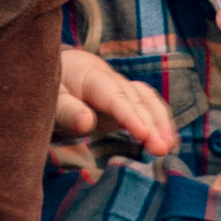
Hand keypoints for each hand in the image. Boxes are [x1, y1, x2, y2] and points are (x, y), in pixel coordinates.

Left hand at [53, 43, 177, 157]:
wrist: (57, 71)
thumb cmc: (51, 87)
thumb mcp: (51, 100)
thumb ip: (67, 111)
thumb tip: (87, 124)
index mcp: (92, 76)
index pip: (115, 97)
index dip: (131, 116)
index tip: (144, 134)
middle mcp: (112, 80)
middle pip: (136, 100)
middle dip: (151, 124)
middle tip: (161, 149)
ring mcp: (121, 89)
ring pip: (147, 101)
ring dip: (161, 122)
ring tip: (170, 146)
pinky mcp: (126, 100)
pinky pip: (147, 107)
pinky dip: (160, 121)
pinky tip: (169, 140)